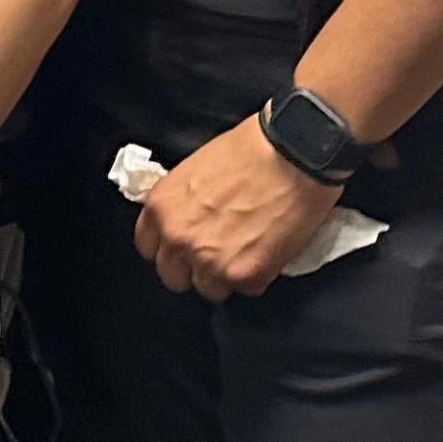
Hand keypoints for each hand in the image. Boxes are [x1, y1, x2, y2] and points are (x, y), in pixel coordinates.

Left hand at [136, 115, 338, 301]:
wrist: (294, 152)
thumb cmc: (250, 150)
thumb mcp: (195, 170)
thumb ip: (182, 203)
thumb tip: (188, 220)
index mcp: (161, 207)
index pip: (148, 247)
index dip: (169, 248)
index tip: (184, 246)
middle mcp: (178, 237)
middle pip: (173, 276)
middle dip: (193, 268)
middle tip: (218, 252)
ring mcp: (210, 260)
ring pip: (209, 289)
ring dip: (226, 276)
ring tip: (247, 252)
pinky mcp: (246, 275)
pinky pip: (246, 290)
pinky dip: (258, 276)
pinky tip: (268, 251)